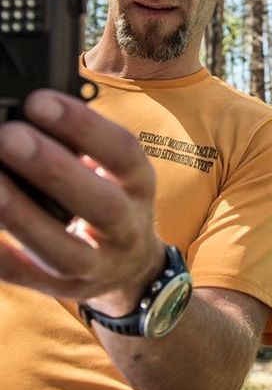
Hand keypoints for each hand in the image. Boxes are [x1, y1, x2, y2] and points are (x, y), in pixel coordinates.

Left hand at [0, 89, 164, 315]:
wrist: (131, 264)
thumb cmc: (114, 199)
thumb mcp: (118, 171)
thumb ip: (86, 147)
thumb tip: (31, 118)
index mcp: (140, 185)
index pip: (123, 152)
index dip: (85, 126)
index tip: (39, 101)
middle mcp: (127, 226)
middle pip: (101, 203)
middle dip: (54, 170)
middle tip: (8, 137)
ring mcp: (99, 264)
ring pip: (65, 249)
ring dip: (23, 215)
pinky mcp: (66, 289)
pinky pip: (30, 278)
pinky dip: (4, 257)